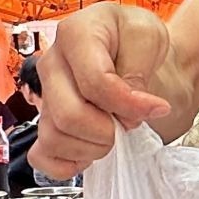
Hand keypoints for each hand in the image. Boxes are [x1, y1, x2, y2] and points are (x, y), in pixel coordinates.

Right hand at [31, 4, 174, 177]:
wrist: (139, 55)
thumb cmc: (139, 42)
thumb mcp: (149, 38)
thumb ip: (136, 72)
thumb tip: (125, 114)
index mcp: (75, 34)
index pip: (95, 82)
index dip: (128, 104)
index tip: (157, 107)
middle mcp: (51, 64)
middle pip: (68, 115)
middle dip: (107, 131)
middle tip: (129, 124)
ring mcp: (44, 95)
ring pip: (55, 138)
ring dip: (93, 148)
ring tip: (114, 133)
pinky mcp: (45, 122)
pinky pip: (41, 156)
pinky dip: (68, 164)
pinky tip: (92, 151)